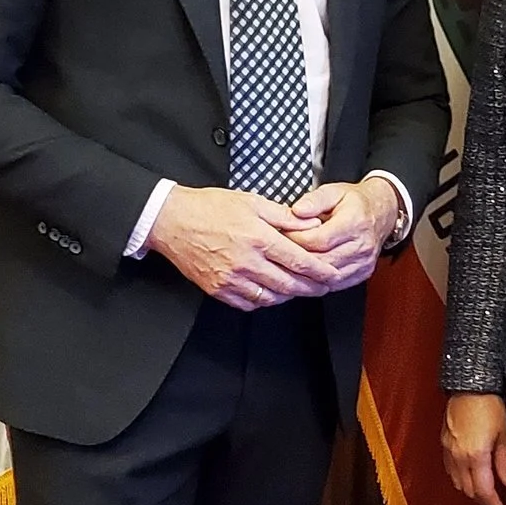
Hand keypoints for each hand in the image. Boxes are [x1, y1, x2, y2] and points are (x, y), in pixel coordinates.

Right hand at [146, 185, 345, 309]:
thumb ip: (284, 217)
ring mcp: (231, 279)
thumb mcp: (253, 202)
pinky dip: (265, 301)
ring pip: (271, 297)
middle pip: (290, 284)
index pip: (299, 261)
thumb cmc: (211, 207)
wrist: (172, 221)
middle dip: (312, 288)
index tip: (333, 274)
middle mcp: (246, 262)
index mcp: (259, 238)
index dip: (321, 271)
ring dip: (290, 295)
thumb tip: (312, 224)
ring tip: (301, 288)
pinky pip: (249, 303)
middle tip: (325, 286)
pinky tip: (272, 292)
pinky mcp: (217, 289)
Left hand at [281, 179, 399, 291]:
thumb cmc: (354, 202)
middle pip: (323, 261)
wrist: (382, 212)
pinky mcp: (364, 273)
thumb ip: (314, 199)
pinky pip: (337, 284)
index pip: (319, 240)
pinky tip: (307, 274)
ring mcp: (365, 261)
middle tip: (282, 250)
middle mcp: (363, 244)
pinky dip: (319, 281)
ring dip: (307, 273)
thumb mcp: (334, 191)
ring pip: (328, 276)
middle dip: (298, 258)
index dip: (297, 239)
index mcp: (355, 222)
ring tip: (291, 263)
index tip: (283, 234)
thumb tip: (297, 210)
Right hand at [442, 394, 505, 504]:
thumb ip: (505, 462)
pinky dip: (460, 478)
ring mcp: (449, 450)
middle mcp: (459, 457)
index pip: (484, 491)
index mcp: (476, 456)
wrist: (470, 384)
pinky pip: (450, 469)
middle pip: (469, 490)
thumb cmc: (490, 405)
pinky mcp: (445, 443)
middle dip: (483, 501)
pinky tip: (469, 476)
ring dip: (471, 491)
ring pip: (458, 482)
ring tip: (485, 492)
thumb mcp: (504, 434)